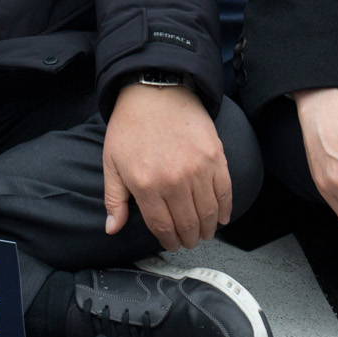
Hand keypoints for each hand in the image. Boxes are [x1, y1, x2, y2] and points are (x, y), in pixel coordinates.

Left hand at [103, 82, 229, 250]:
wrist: (155, 91)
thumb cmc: (130, 126)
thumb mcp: (112, 162)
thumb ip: (114, 199)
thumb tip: (112, 229)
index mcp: (146, 185)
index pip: (162, 227)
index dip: (169, 241)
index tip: (172, 244)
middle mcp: (174, 181)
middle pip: (188, 224)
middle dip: (189, 239)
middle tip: (188, 242)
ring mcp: (198, 169)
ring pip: (208, 213)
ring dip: (207, 229)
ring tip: (204, 233)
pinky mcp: (215, 157)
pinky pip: (225, 192)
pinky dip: (226, 210)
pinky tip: (221, 218)